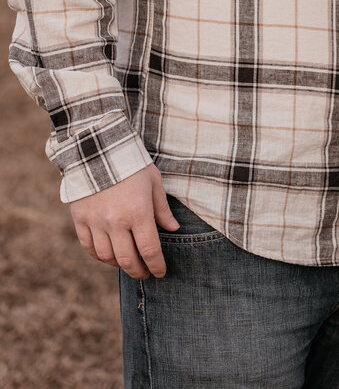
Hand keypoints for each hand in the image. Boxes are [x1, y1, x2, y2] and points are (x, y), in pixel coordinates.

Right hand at [70, 164, 178, 279]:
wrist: (98, 148)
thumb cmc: (131, 164)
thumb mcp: (153, 181)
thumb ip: (162, 208)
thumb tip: (173, 229)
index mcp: (138, 212)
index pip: (149, 250)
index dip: (156, 265)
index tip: (160, 272)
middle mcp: (116, 221)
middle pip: (128, 259)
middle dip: (139, 271)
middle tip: (145, 273)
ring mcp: (96, 222)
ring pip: (107, 257)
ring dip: (119, 265)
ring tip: (128, 263)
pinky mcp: (80, 219)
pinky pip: (89, 247)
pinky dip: (99, 256)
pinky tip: (108, 255)